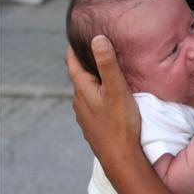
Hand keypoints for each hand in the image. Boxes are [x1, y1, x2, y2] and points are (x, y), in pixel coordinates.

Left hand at [66, 35, 141, 171]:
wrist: (121, 158)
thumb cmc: (119, 122)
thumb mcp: (116, 88)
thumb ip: (107, 63)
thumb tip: (96, 38)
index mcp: (82, 89)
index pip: (72, 62)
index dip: (74, 47)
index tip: (78, 34)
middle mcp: (79, 101)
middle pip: (80, 75)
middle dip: (87, 61)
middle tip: (100, 47)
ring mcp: (85, 115)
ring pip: (87, 90)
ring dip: (94, 79)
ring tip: (107, 69)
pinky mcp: (93, 125)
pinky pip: (93, 102)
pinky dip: (99, 93)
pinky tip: (110, 95)